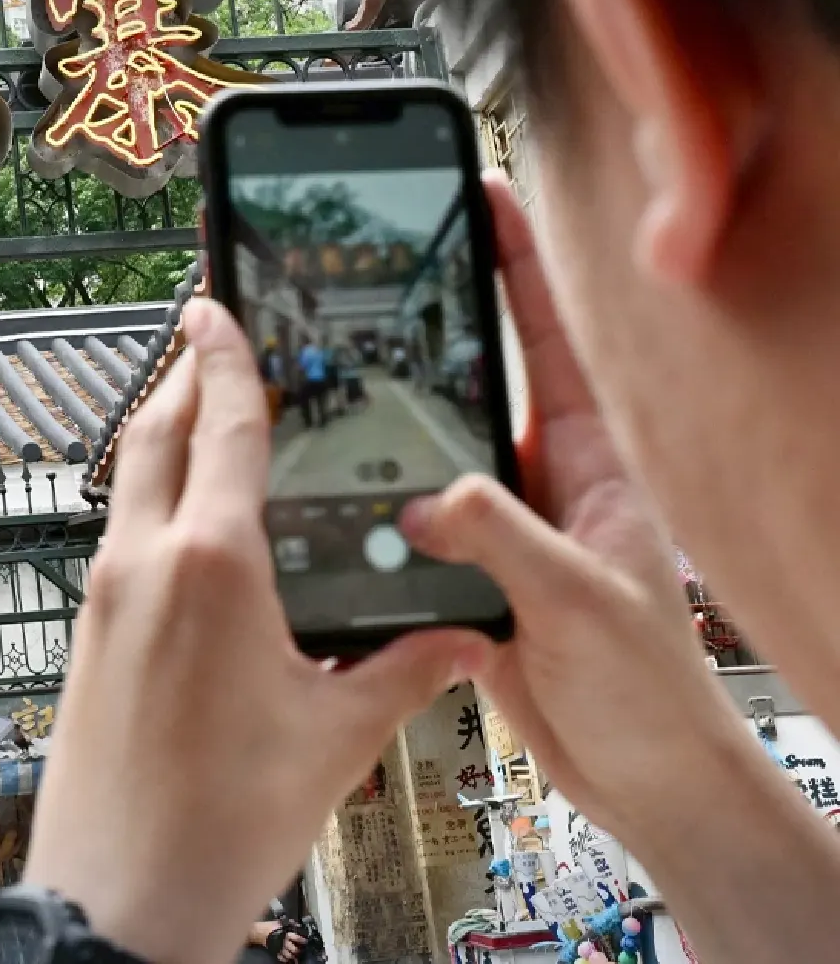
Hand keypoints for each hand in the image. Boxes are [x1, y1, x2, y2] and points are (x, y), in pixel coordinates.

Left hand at [22, 297, 490, 963]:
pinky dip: (154, 498)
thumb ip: (405, 668)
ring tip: (205, 414)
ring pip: (131, 481)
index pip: (224, 425)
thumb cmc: (214, 826)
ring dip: (165, 433)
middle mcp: (143, 565)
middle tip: (211, 334)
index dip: (228, 355)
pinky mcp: (87, 635)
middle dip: (187, 375)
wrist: (116, 898)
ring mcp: (103, 598)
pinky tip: (190, 525)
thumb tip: (460, 633)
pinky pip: (122, 534)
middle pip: (158, 431)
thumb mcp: (337, 738)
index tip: (218, 302)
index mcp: (211, 566)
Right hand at [250, 921, 303, 961]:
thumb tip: (296, 924)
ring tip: (294, 954)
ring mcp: (280, 949)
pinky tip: (287, 958)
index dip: (302, 940)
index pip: (297, 939)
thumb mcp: (280, 922)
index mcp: (286, 934)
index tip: (304, 941)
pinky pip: (282, 959)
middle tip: (300, 949)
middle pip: (294, 949)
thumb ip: (289, 924)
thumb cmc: (270, 926)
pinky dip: (285, 959)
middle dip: (298, 950)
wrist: (259, 932)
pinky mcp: (275, 953)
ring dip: (293, 955)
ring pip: (289, 955)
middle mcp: (284, 943)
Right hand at [399, 173, 839, 962]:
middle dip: (421, 327)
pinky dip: (368, 508)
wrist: (644, 776)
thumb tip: (426, 498)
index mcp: (587, 464)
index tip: (478, 195)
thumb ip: (502, 537)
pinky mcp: (465, 578)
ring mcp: (500, 530)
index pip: (545, 339)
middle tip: (364, 271)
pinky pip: (405, 525)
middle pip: (470, 384)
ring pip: (426, 455)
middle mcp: (540, 484)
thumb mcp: (578, 598)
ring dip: (382, 425)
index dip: (513, 262)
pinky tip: (326, 495)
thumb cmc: (649, 688)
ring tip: (323, 376)